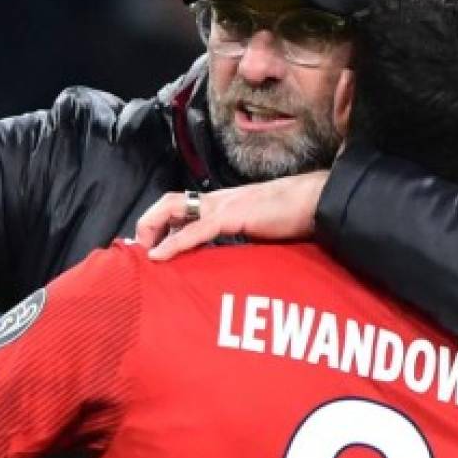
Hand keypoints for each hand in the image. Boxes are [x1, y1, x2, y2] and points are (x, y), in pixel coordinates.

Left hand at [135, 171, 328, 260]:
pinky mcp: (234, 216)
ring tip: (142, 251)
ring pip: (175, 209)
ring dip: (153, 229)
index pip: (183, 205)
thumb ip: (241, 236)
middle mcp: (219, 200)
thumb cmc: (294, 216)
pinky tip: (159, 257)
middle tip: (139, 247)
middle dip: (149, 223)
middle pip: (170, 201)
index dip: (162, 221)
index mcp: (224, 202)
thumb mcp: (260, 227)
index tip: (150, 244)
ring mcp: (225, 205)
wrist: (317, 202)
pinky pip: (195, 230)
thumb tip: (228, 255)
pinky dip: (173, 243)